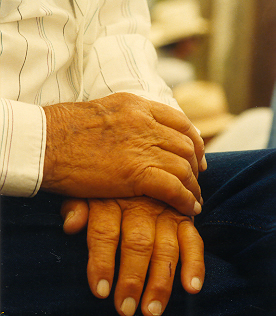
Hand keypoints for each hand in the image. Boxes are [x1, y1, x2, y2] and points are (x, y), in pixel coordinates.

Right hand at [42, 93, 205, 215]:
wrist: (42, 143)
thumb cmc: (60, 132)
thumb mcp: (98, 114)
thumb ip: (122, 123)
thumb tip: (128, 137)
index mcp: (136, 105)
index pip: (179, 121)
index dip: (192, 141)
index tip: (195, 155)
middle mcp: (144, 123)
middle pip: (185, 145)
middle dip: (195, 166)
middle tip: (196, 181)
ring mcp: (141, 146)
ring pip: (183, 167)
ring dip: (193, 187)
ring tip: (194, 201)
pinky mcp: (136, 172)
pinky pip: (173, 187)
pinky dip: (185, 200)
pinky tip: (188, 209)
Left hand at [61, 197, 204, 315]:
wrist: (140, 168)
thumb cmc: (105, 190)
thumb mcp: (85, 192)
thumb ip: (76, 207)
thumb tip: (71, 226)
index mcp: (111, 200)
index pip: (105, 232)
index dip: (102, 262)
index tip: (100, 292)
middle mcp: (140, 206)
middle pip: (137, 243)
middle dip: (132, 279)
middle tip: (125, 309)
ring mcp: (165, 212)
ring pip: (165, 248)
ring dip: (161, 281)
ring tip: (152, 311)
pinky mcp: (184, 218)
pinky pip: (193, 241)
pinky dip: (195, 264)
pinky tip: (191, 288)